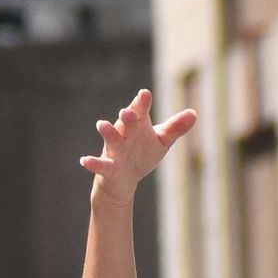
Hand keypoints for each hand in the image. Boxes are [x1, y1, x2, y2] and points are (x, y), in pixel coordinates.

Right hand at [79, 88, 197, 204]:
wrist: (123, 183)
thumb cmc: (141, 156)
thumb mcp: (161, 142)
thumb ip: (175, 128)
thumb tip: (193, 113)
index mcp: (137, 126)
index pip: (140, 112)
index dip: (141, 103)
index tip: (144, 94)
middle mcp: (124, 135)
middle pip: (125, 124)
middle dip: (127, 118)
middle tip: (128, 111)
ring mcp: (114, 151)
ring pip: (110, 140)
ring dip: (107, 132)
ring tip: (101, 124)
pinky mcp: (108, 168)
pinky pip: (100, 165)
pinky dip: (92, 163)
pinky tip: (84, 160)